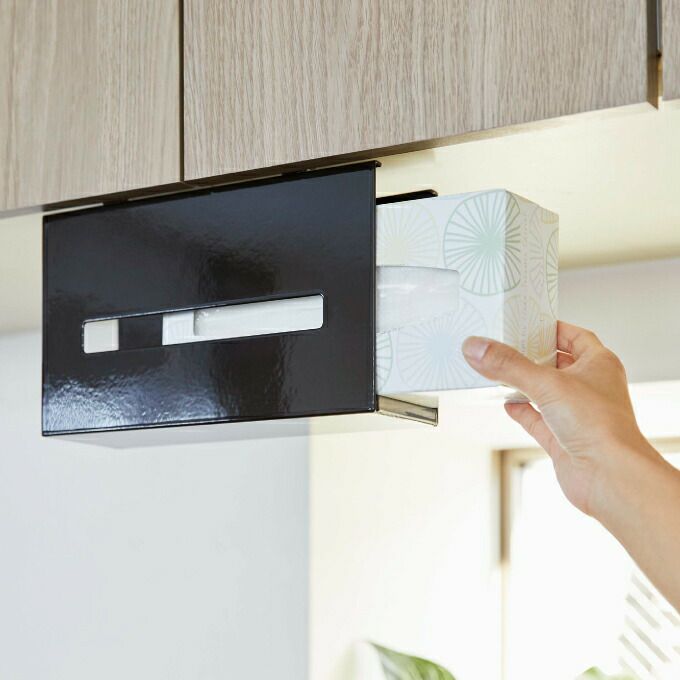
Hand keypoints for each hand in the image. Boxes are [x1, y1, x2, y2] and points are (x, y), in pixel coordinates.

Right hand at [462, 322, 657, 517]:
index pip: (574, 336)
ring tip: (499, 372)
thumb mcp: (546, 384)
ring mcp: (576, 414)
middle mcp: (590, 388)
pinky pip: (538, 419)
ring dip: (524, 383)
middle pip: (556, 363)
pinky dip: (522, 411)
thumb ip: (508, 365)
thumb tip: (478, 347)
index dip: (551, 328)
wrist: (609, 476)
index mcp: (599, 365)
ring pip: (545, 391)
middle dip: (532, 356)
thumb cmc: (601, 427)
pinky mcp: (563, 438)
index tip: (527, 323)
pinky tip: (508, 405)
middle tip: (505, 346)